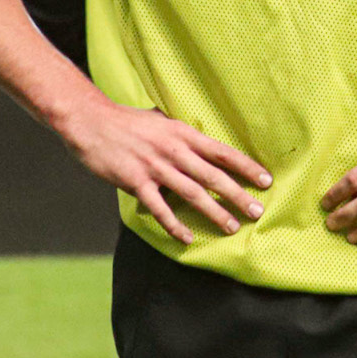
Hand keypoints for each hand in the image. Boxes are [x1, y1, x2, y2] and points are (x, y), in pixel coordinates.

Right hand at [62, 100, 270, 244]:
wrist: (91, 121)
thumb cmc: (126, 121)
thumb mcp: (160, 120)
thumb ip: (180, 133)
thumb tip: (199, 139)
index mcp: (182, 133)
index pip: (221, 151)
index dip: (245, 166)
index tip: (265, 180)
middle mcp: (173, 150)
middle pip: (212, 175)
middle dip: (237, 195)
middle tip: (257, 211)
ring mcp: (154, 166)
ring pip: (191, 193)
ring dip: (213, 212)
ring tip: (231, 227)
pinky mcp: (135, 181)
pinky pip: (159, 208)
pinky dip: (174, 224)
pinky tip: (187, 238)